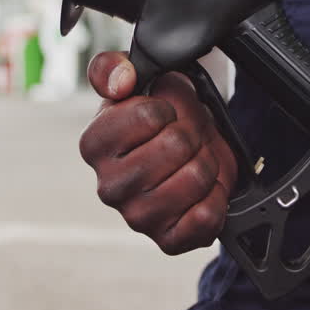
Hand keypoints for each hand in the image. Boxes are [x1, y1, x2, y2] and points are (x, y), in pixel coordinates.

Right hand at [78, 51, 237, 253]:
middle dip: (191, 134)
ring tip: (192, 160)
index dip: (167, 108)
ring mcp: (137, 217)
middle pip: (177, 145)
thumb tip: (121, 81)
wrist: (188, 149)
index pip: (149, 115)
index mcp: (94, 144)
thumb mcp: (136, 79)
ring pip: (195, 179)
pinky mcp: (166, 240)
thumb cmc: (157, 118)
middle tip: (184, 137)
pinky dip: (215, 197)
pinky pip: (206, 216)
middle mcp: (109, 187)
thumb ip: (114, 68)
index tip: (162, 114)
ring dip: (205, 162)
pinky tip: (201, 189)